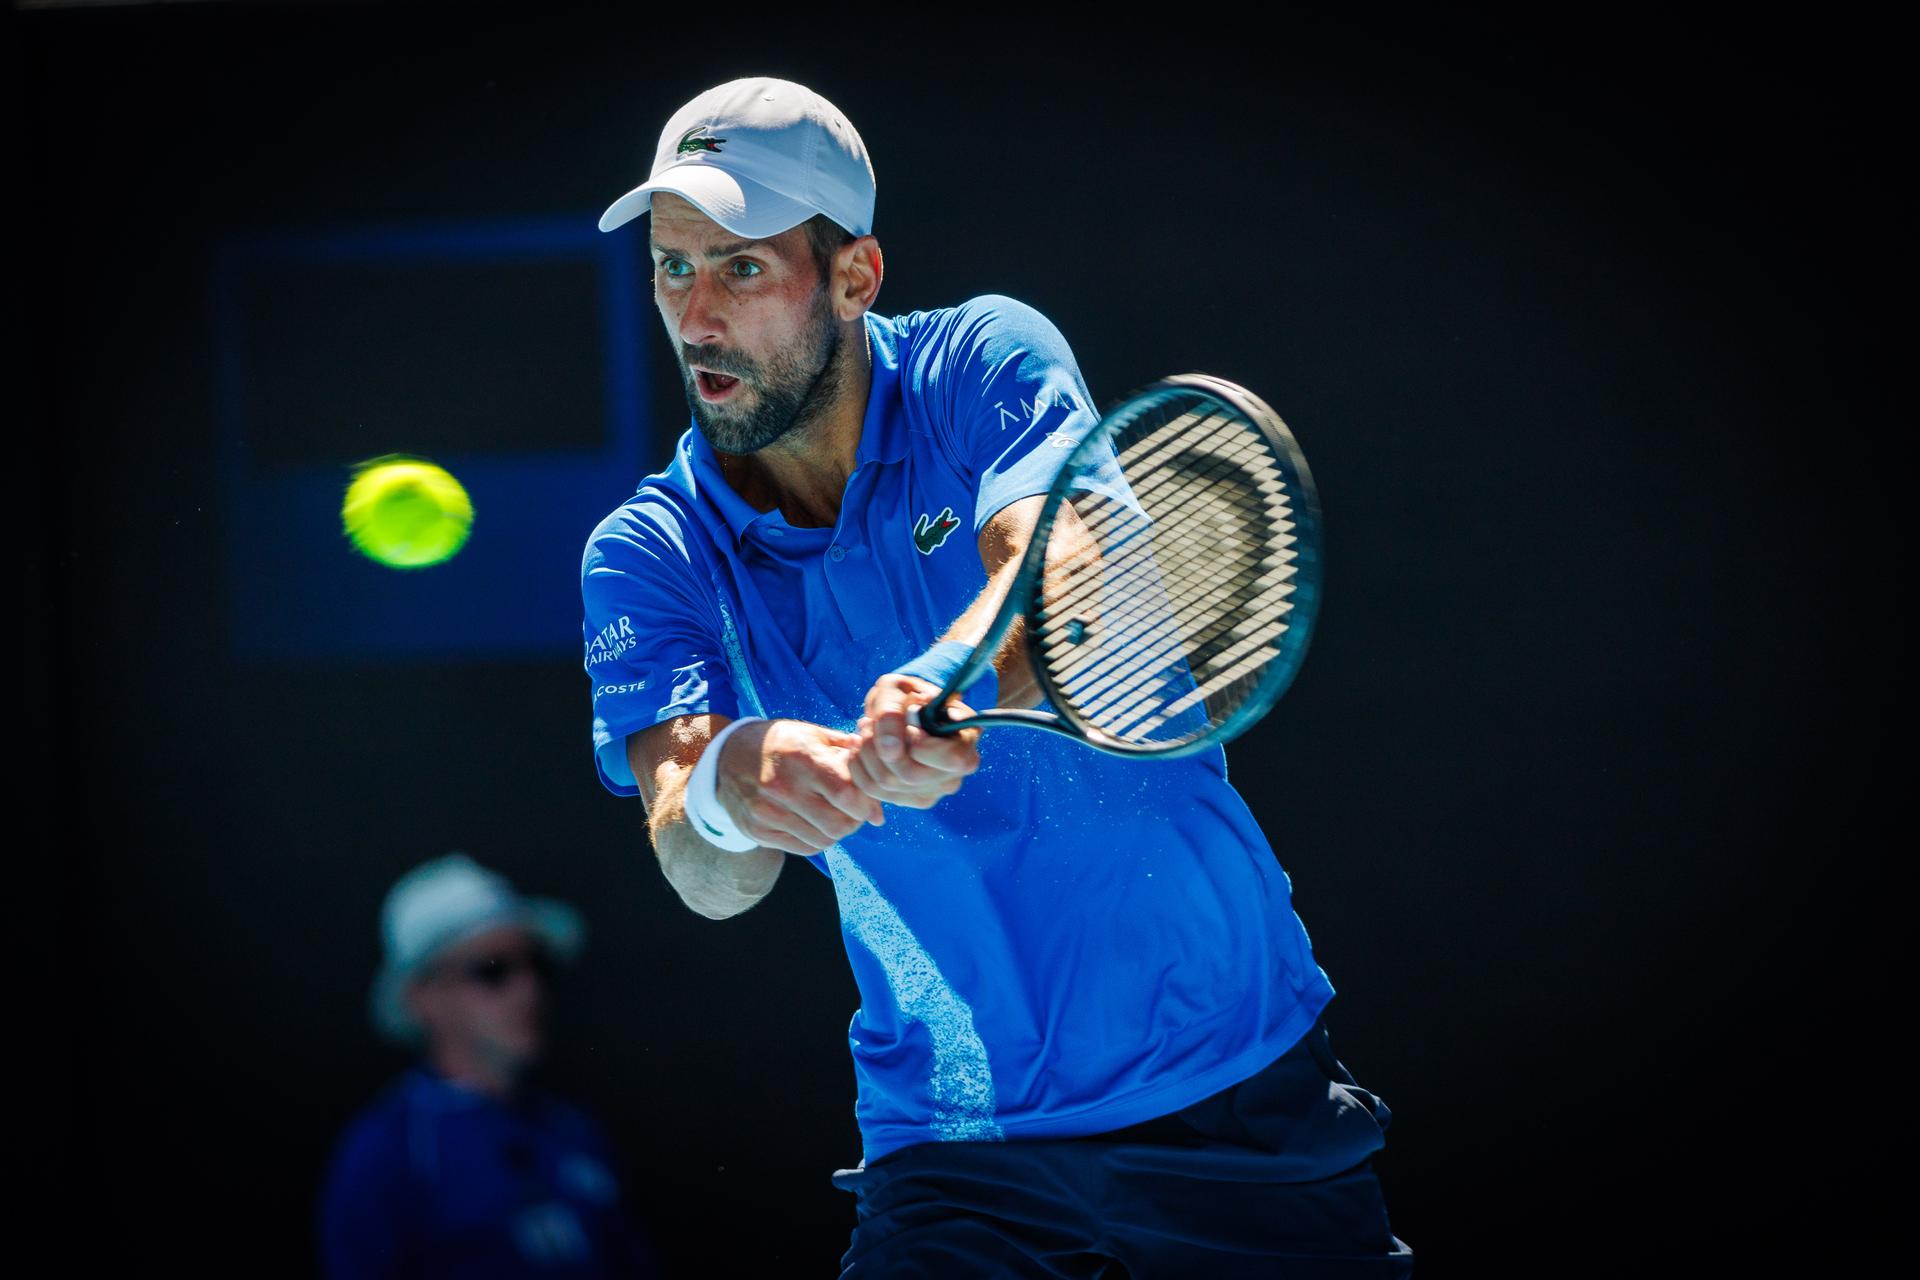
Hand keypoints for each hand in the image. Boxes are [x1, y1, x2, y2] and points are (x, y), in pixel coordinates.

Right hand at [713, 719, 884, 854]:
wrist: (728, 756)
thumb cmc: (783, 743)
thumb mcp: (815, 736)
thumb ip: (850, 760)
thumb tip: (880, 797)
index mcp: (801, 758)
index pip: (846, 794)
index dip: (865, 803)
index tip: (868, 801)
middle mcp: (781, 787)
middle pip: (838, 824)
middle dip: (854, 822)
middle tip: (854, 812)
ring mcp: (767, 812)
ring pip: (822, 841)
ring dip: (837, 832)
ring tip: (834, 816)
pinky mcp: (757, 830)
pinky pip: (802, 848)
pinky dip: (817, 841)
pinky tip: (815, 824)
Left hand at [849, 674, 982, 809]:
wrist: (903, 709)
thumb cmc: (906, 694)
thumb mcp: (897, 690)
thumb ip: (892, 714)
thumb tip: (890, 751)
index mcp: (965, 746)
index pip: (950, 759)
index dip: (920, 741)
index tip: (907, 721)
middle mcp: (953, 777)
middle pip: (909, 775)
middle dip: (880, 745)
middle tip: (869, 721)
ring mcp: (931, 793)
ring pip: (886, 785)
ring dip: (865, 753)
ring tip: (864, 728)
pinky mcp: (907, 800)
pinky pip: (873, 791)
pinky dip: (859, 766)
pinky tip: (859, 745)